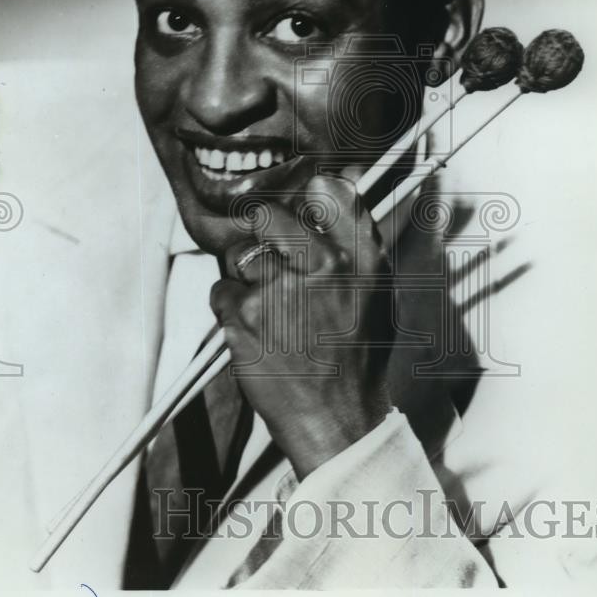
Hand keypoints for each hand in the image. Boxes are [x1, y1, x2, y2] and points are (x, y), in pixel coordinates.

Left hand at [210, 172, 392, 480]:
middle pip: (266, 216)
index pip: (325, 193)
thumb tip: (335, 178)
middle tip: (271, 265)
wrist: (336, 418)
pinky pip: (220, 290)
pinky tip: (255, 330)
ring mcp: (276, 292)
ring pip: (238, 256)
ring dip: (244, 276)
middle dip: (261, 234)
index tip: (299, 217)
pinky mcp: (243, 318)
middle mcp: (319, 269)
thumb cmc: (356, 356)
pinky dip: (229, 308)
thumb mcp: (376, 289)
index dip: (304, 200)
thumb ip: (356, 232)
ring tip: (268, 309)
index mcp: (356, 260)